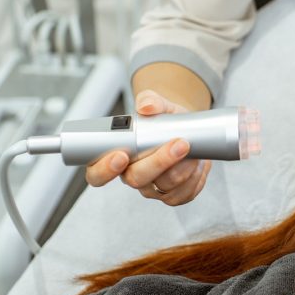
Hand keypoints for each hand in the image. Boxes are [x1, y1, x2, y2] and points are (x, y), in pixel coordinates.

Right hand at [84, 89, 211, 204]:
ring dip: (183, 167)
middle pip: (136, 179)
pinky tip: (198, 162)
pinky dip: (195, 177)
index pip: (97, 172)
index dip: (105, 168)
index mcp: (116, 156)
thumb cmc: (164, 120)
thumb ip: (150, 100)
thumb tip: (147, 106)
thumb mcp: (158, 104)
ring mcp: (153, 188)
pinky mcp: (174, 195)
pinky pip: (184, 193)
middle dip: (159, 162)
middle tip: (178, 144)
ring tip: (192, 147)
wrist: (186, 129)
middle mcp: (132, 175)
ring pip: (164, 186)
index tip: (121, 155)